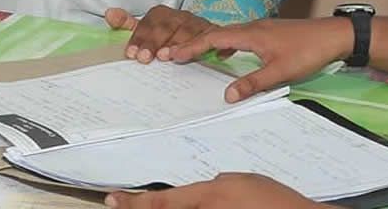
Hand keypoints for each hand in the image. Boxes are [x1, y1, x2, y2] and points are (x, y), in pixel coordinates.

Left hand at [105, 173, 317, 208]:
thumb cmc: (274, 200)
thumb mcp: (242, 180)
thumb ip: (216, 186)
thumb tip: (203, 192)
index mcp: (208, 197)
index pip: (162, 202)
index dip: (134, 203)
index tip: (113, 201)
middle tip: (124, 204)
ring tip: (192, 202)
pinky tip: (217, 206)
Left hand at [106, 5, 212, 63]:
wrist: (199, 35)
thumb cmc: (168, 35)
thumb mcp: (147, 29)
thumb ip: (127, 23)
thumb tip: (110, 14)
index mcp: (162, 14)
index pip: (148, 23)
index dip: (139, 38)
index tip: (132, 53)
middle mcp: (179, 17)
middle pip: (166, 26)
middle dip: (154, 42)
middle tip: (145, 57)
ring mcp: (196, 25)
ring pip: (187, 32)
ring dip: (176, 45)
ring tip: (166, 56)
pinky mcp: (211, 34)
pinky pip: (207, 40)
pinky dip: (200, 48)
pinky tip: (194, 56)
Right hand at [167, 18, 351, 102]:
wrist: (333, 35)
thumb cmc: (308, 51)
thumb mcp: (280, 71)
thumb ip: (253, 83)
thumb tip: (227, 96)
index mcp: (250, 34)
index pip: (213, 39)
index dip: (192, 47)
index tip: (173, 55)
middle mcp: (252, 27)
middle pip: (216, 33)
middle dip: (194, 44)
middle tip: (174, 55)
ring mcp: (260, 28)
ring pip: (227, 34)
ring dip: (209, 43)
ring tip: (194, 54)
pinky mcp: (268, 32)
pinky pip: (238, 36)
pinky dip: (226, 44)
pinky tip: (226, 54)